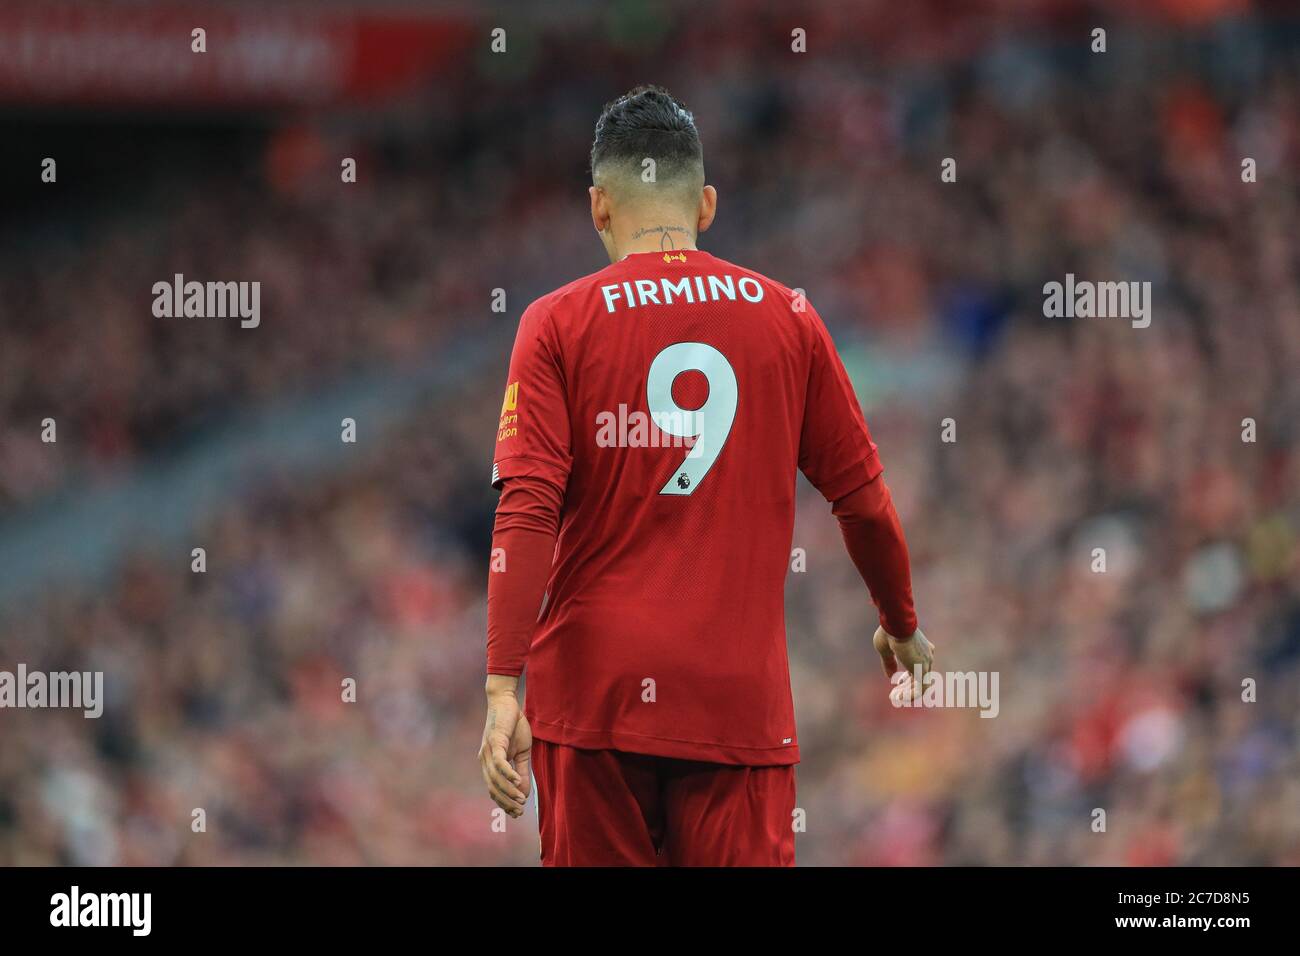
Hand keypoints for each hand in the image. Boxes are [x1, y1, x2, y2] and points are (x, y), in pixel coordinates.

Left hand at [478, 676, 531, 817]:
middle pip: (493, 788)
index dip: (504, 803)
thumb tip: (523, 792)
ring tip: (521, 799)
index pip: (494, 790)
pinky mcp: (494, 742)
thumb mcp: (521, 752)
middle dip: (506, 802)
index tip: (517, 813)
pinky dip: (508, 774)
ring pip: (496, 778)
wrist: (507, 702)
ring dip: (508, 791)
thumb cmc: (513, 726)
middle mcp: (484, 760)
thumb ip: (521, 772)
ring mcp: (488, 752)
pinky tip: (517, 781)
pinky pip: (499, 763)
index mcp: (489, 764)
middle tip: (520, 811)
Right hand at [873, 626, 934, 702]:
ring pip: (920, 685)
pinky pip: (920, 690)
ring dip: (907, 693)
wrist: (897, 625)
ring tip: (894, 697)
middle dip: (906, 687)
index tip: (897, 682)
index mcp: (921, 649)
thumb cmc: (890, 632)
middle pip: (919, 677)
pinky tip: (899, 697)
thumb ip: (889, 663)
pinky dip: (909, 696)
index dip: (907, 678)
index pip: (918, 667)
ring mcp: (926, 663)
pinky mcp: (922, 670)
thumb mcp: (885, 650)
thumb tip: (890, 676)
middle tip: (894, 694)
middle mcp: (927, 656)